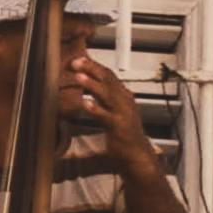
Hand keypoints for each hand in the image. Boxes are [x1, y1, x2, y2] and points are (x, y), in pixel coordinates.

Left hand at [60, 51, 155, 171]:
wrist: (136, 153)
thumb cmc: (123, 132)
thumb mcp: (114, 110)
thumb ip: (103, 97)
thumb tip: (88, 83)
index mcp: (123, 96)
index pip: (109, 75)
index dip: (94, 66)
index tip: (78, 58)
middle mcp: (124, 101)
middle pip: (108, 80)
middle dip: (92, 69)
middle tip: (76, 62)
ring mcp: (122, 113)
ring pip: (107, 95)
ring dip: (92, 85)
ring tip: (78, 77)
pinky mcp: (119, 127)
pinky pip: (106, 116)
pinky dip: (96, 109)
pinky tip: (84, 103)